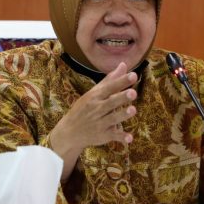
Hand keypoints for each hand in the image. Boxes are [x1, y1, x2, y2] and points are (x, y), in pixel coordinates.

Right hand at [50, 62, 137, 179]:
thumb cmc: (85, 108)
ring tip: (133, 110)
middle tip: (133, 92)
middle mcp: (97, 109)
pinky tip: (130, 138)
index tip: (133, 75)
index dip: (121, 82)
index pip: (109, 87)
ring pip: (112, 119)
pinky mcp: (103, 136)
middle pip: (111, 102)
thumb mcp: (94, 93)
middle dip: (121, 97)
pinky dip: (121, 137)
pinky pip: (113, 136)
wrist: (70, 131)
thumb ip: (110, 80)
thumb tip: (123, 64)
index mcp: (95, 96)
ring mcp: (100, 123)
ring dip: (122, 115)